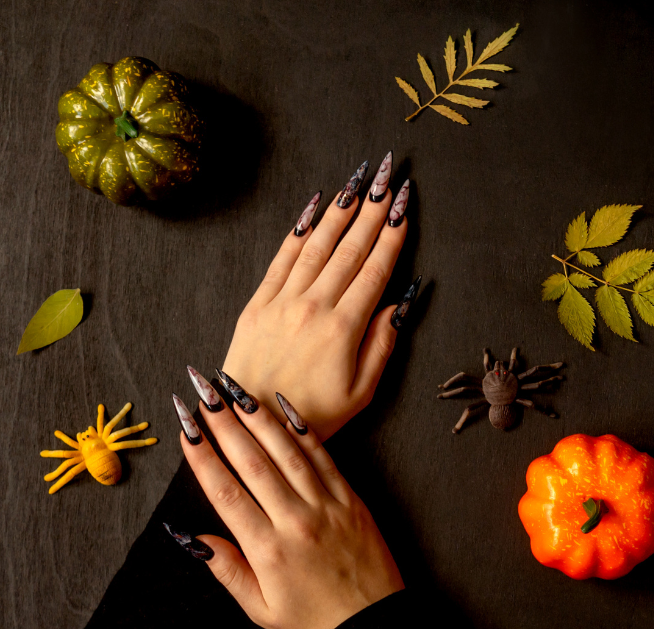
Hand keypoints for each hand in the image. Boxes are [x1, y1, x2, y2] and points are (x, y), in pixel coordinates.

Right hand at [174, 385, 403, 628]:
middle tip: (202, 391)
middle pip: (253, 463)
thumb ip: (226, 569)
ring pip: (287, 452)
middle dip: (224, 424)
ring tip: (235, 390)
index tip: (185, 429)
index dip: (203, 458)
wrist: (374, 626)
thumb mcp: (260, 609)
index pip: (226, 494)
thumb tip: (191, 536)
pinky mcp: (351, 500)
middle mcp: (296, 521)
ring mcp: (327, 507)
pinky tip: (284, 407)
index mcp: (268, 550)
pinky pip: (324, 458)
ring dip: (258, 418)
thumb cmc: (314, 622)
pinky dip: (303, 430)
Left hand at [222, 156, 414, 439]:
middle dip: (372, 211)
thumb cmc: (310, 416)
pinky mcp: (257, 303)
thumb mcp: (360, 394)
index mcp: (343, 329)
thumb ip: (381, 346)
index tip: (404, 207)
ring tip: (358, 182)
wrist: (249, 424)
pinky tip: (314, 208)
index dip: (393, 236)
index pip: (375, 271)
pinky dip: (299, 230)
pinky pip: (282, 257)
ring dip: (340, 211)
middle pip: (349, 249)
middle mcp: (312, 306)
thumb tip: (398, 306)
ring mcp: (282, 301)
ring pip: (317, 245)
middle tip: (388, 179)